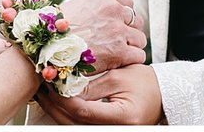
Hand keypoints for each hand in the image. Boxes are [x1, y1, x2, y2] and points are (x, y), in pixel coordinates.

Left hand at [35, 64, 163, 124]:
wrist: (163, 94)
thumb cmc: (146, 82)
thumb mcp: (119, 77)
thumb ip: (93, 84)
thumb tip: (66, 87)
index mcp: (124, 118)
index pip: (84, 111)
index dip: (63, 99)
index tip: (50, 85)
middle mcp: (118, 131)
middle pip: (76, 124)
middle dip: (55, 107)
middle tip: (40, 90)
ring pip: (76, 127)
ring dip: (58, 112)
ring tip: (44, 95)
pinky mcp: (107, 130)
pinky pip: (83, 125)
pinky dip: (69, 115)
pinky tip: (58, 103)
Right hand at [59, 0, 146, 72]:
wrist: (46, 48)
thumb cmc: (55, 30)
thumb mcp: (74, 7)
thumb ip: (92, 8)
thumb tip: (99, 15)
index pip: (127, 3)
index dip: (123, 17)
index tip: (118, 26)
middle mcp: (113, 9)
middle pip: (136, 20)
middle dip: (129, 31)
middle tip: (119, 42)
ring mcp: (117, 30)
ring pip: (140, 38)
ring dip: (131, 47)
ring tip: (117, 54)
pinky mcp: (119, 51)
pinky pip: (139, 55)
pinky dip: (131, 61)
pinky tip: (119, 63)